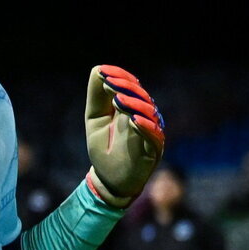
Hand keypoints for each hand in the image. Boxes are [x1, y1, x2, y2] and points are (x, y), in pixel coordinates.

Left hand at [85, 64, 164, 207]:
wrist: (109, 179)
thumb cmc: (103, 148)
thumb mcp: (95, 119)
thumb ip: (97, 97)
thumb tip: (97, 70)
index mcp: (130, 107)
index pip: (130, 85)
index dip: (119, 77)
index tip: (103, 72)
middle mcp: (144, 116)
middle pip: (141, 96)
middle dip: (125, 87)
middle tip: (110, 84)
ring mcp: (150, 131)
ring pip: (149, 113)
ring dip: (134, 104)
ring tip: (118, 100)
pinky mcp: (154, 149)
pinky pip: (154, 135)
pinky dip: (145, 126)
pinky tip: (133, 119)